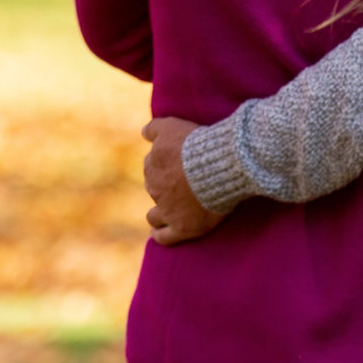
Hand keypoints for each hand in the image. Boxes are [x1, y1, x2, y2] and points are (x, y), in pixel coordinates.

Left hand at [141, 117, 223, 243]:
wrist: (219, 165)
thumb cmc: (198, 144)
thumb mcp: (172, 126)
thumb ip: (154, 128)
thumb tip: (143, 132)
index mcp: (153, 165)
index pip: (152, 165)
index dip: (164, 166)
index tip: (177, 166)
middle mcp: (156, 188)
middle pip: (154, 188)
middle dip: (163, 187)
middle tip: (181, 186)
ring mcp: (168, 210)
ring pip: (154, 215)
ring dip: (157, 214)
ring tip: (165, 214)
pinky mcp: (182, 227)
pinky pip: (164, 237)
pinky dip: (160, 235)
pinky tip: (158, 234)